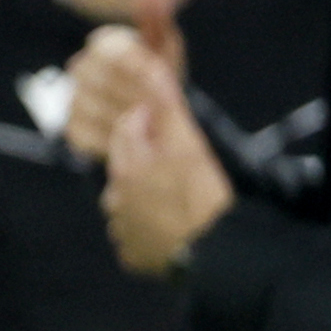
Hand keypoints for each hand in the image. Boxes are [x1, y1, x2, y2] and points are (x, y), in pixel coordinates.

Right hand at [58, 9, 184, 165]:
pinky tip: (129, 134)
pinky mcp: (72, 129)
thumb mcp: (165, 51)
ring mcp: (73, 98)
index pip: (111, 49)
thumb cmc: (160, 81)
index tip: (159, 78)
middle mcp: (80, 67)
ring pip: (93, 107)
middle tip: (157, 104)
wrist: (157, 123)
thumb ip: (157, 18)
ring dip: (124, 118)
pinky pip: (88, 134)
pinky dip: (112, 138)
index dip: (139, 67)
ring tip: (146, 119)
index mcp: (104, 44)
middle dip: (134, 93)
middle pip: (101, 79)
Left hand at [99, 87, 232, 275]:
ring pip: (128, 204)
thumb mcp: (191, 147)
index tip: (170, 128)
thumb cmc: (203, 199)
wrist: (215, 256)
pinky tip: (173, 231)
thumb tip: (153, 73)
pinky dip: (149, 232)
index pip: (127, 129)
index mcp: (127, 168)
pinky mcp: (133, 257)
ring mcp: (123, 230)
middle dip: (144, 160)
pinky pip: (136, 237)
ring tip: (177, 203)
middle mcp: (116, 198)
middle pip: (124, 167)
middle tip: (177, 166)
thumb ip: (169, 112)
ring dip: (145, 198)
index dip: (147, 122)